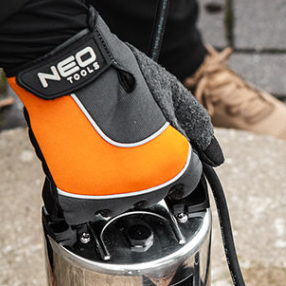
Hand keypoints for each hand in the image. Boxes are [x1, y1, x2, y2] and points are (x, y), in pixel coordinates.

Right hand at [9, 9, 221, 225]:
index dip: (176, 164)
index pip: (186, 181)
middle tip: (124, 141)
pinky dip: (83, 197)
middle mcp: (146, 187)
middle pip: (152, 192)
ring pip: (118, 204)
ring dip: (112, 185)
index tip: (158, 152)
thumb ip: (198, 128)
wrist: (69, 71)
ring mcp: (110, 197)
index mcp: (174, 164)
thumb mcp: (171, 92)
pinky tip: (80, 168)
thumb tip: (217, 157)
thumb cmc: (120, 75)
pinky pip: (85, 214)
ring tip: (99, 149)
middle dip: (143, 172)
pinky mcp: (76, 201)